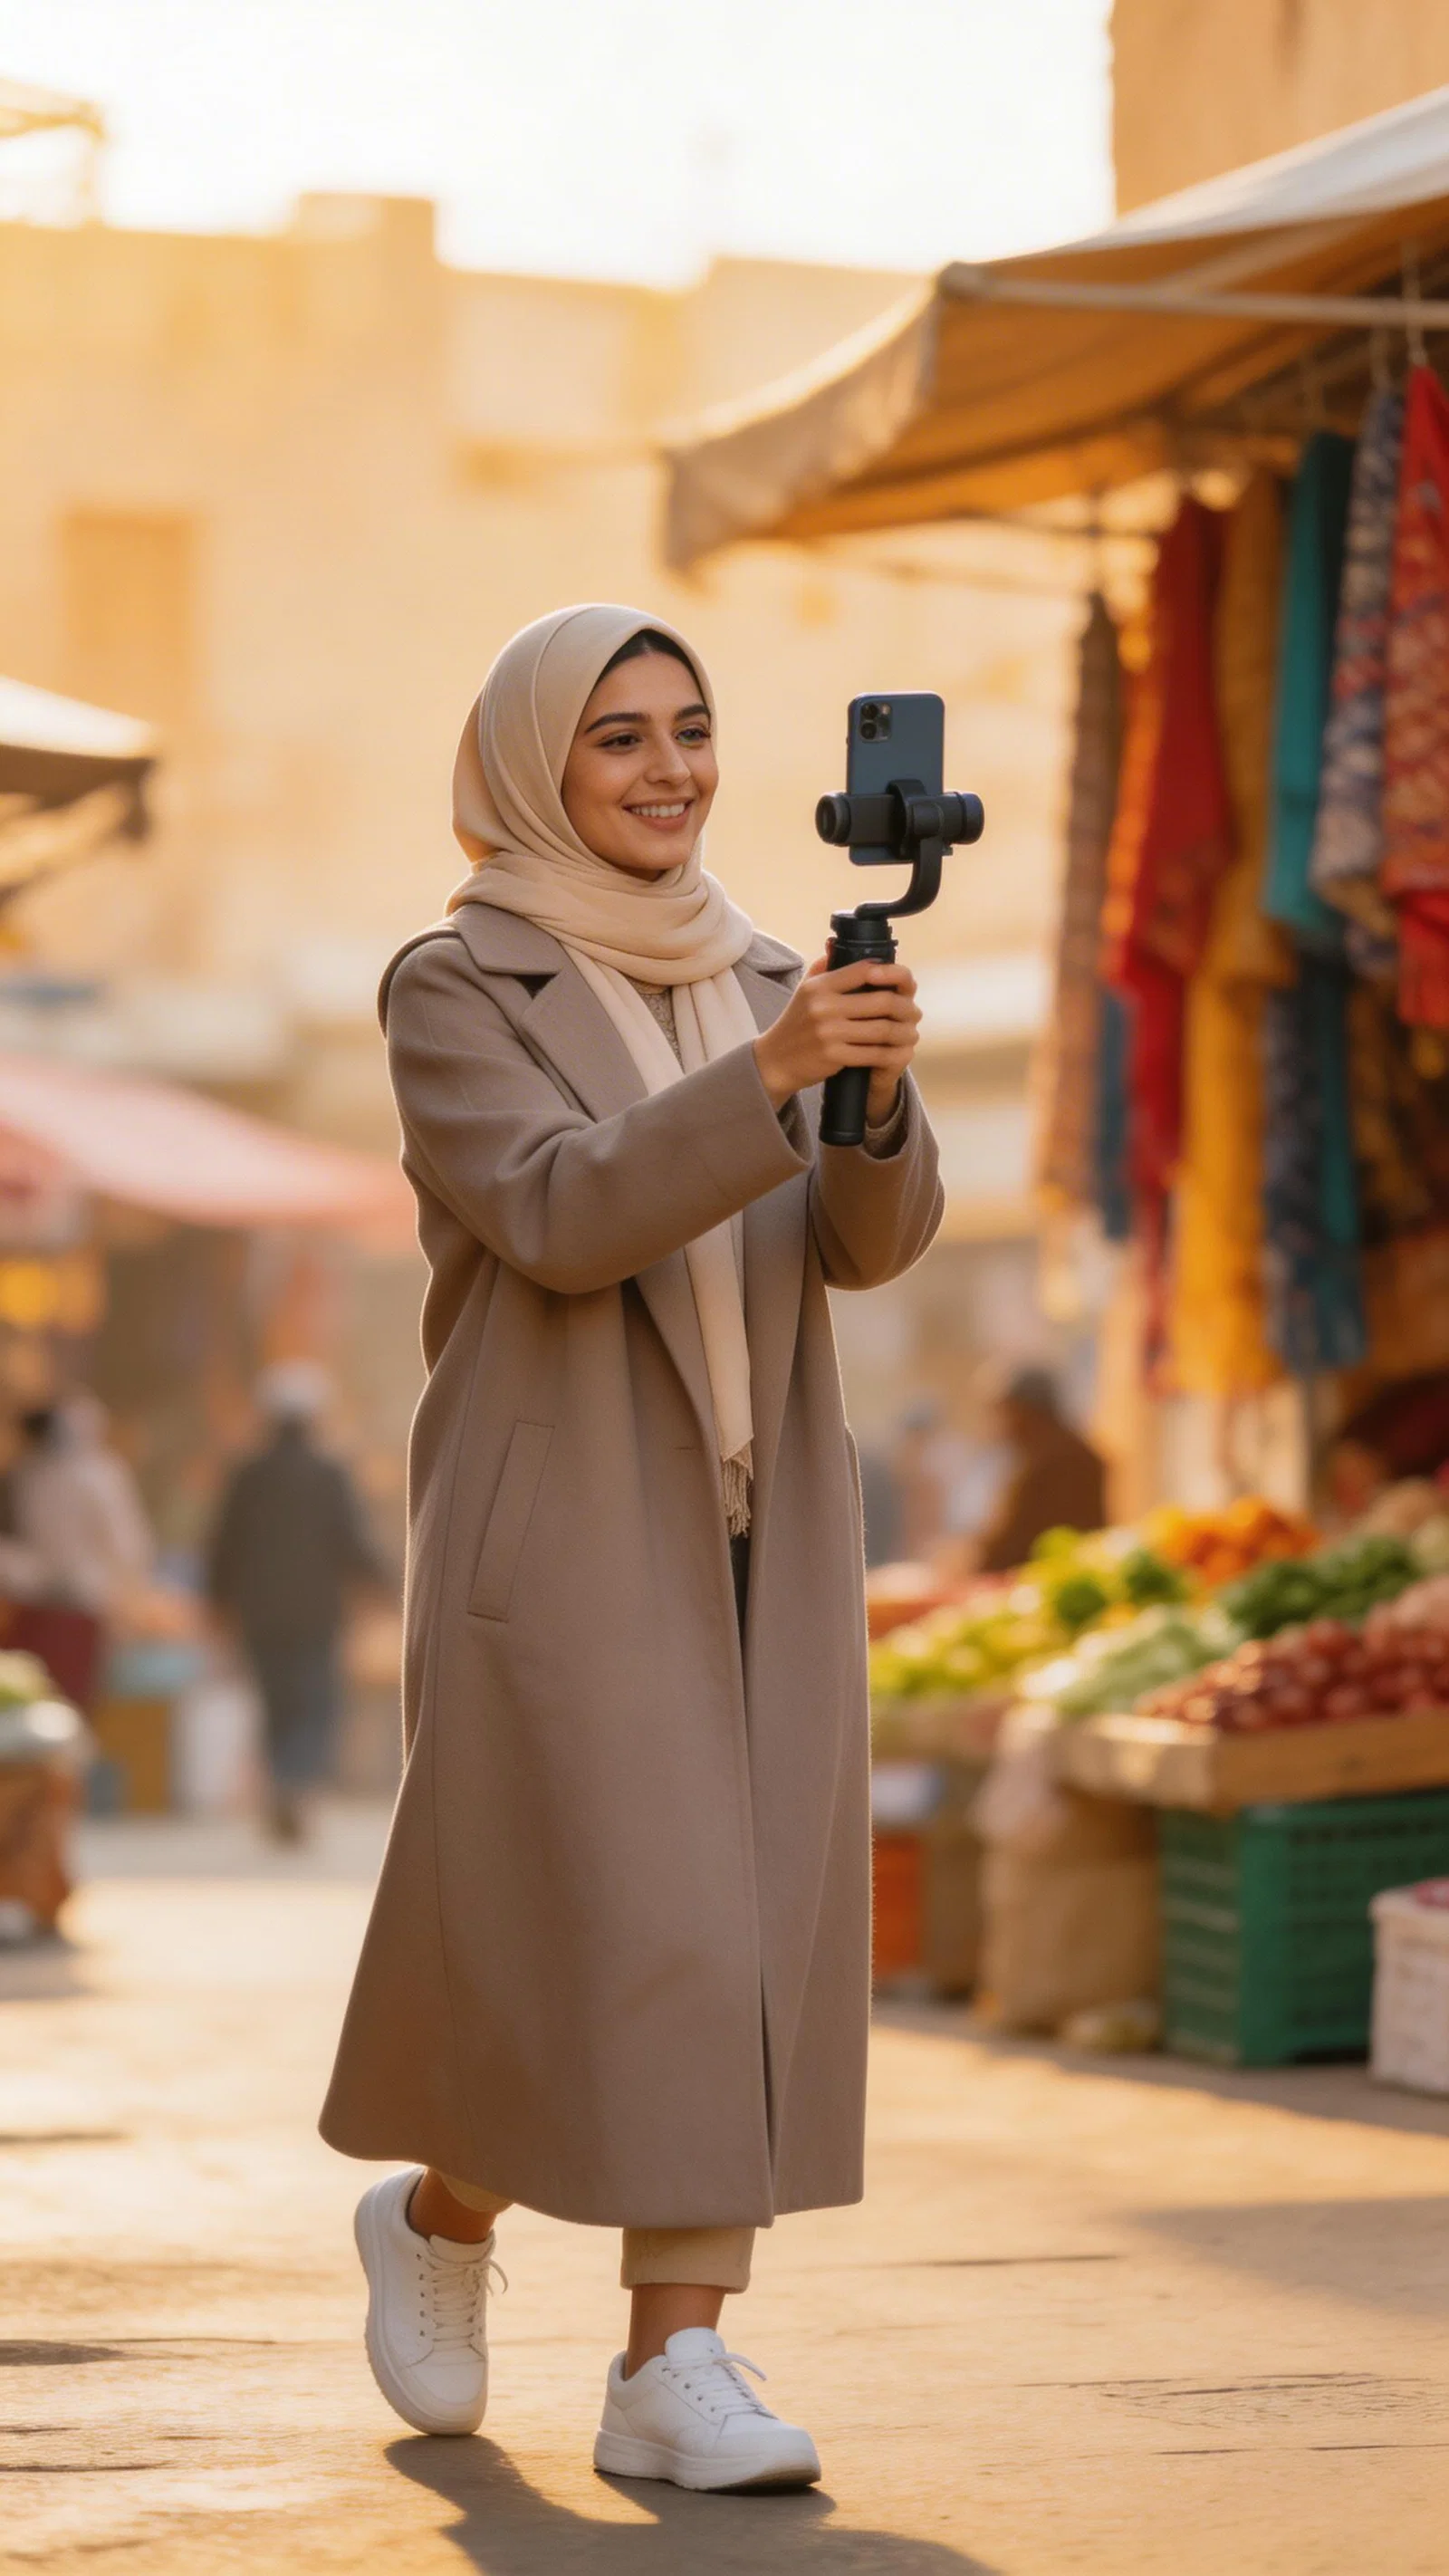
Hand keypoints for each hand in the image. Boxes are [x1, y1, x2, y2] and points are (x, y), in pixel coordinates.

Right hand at [752, 956, 920, 1115]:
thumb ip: (823, 967)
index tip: (904, 983)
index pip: (865, 970)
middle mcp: (824, 1006)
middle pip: (882, 1001)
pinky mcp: (834, 1056)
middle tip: (915, 1012)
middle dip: (906, 1008)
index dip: (892, 974)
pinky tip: (899, 1051)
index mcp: (820, 986)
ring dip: (904, 1033)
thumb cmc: (796, 1022)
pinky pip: (874, 1054)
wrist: (776, 1060)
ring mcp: (829, 1032)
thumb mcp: (804, 990)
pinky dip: (892, 1053)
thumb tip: (836, 942)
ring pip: (882, 1029)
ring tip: (911, 1032)